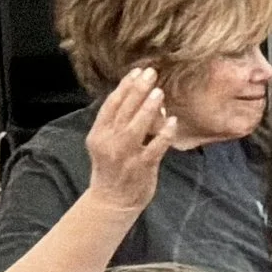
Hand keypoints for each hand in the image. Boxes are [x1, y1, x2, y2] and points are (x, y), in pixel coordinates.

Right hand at [82, 68, 175, 214]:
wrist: (112, 200)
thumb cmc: (113, 169)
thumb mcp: (106, 144)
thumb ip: (119, 125)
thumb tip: (143, 102)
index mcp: (98, 133)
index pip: (111, 105)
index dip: (124, 87)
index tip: (136, 72)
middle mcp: (110, 141)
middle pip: (123, 110)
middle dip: (137, 90)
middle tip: (150, 73)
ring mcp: (126, 154)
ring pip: (137, 126)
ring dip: (148, 108)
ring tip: (159, 92)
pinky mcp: (142, 166)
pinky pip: (155, 147)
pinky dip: (164, 134)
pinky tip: (172, 121)